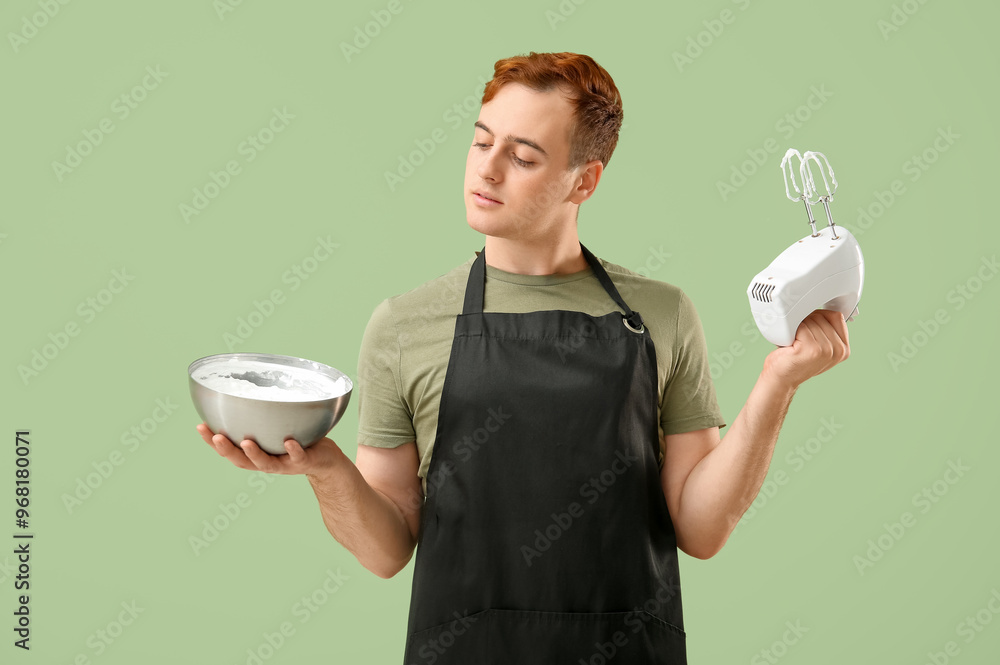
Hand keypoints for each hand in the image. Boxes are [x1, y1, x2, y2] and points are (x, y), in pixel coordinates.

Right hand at [196, 423, 345, 478]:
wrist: (325, 460)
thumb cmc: (296, 440)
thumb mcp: (274, 429)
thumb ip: (260, 416)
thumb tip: (242, 388)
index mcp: (255, 454)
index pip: (228, 449)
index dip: (212, 441)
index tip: (199, 426)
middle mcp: (266, 462)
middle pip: (241, 461)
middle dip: (226, 450)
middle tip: (216, 437)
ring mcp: (285, 464)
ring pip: (266, 464)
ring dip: (255, 454)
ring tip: (245, 442)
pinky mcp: (305, 461)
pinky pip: (298, 457)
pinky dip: (293, 450)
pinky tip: (289, 442)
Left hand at [762, 309, 850, 388]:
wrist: (781, 378)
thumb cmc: (796, 359)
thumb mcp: (819, 345)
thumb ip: (827, 330)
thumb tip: (825, 303)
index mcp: (843, 349)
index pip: (836, 316)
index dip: (819, 316)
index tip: (809, 327)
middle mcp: (838, 350)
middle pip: (822, 316)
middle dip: (806, 321)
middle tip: (798, 338)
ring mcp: (826, 350)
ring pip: (811, 320)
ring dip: (798, 326)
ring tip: (795, 342)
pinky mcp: (812, 349)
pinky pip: (801, 326)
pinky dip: (791, 331)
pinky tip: (790, 344)